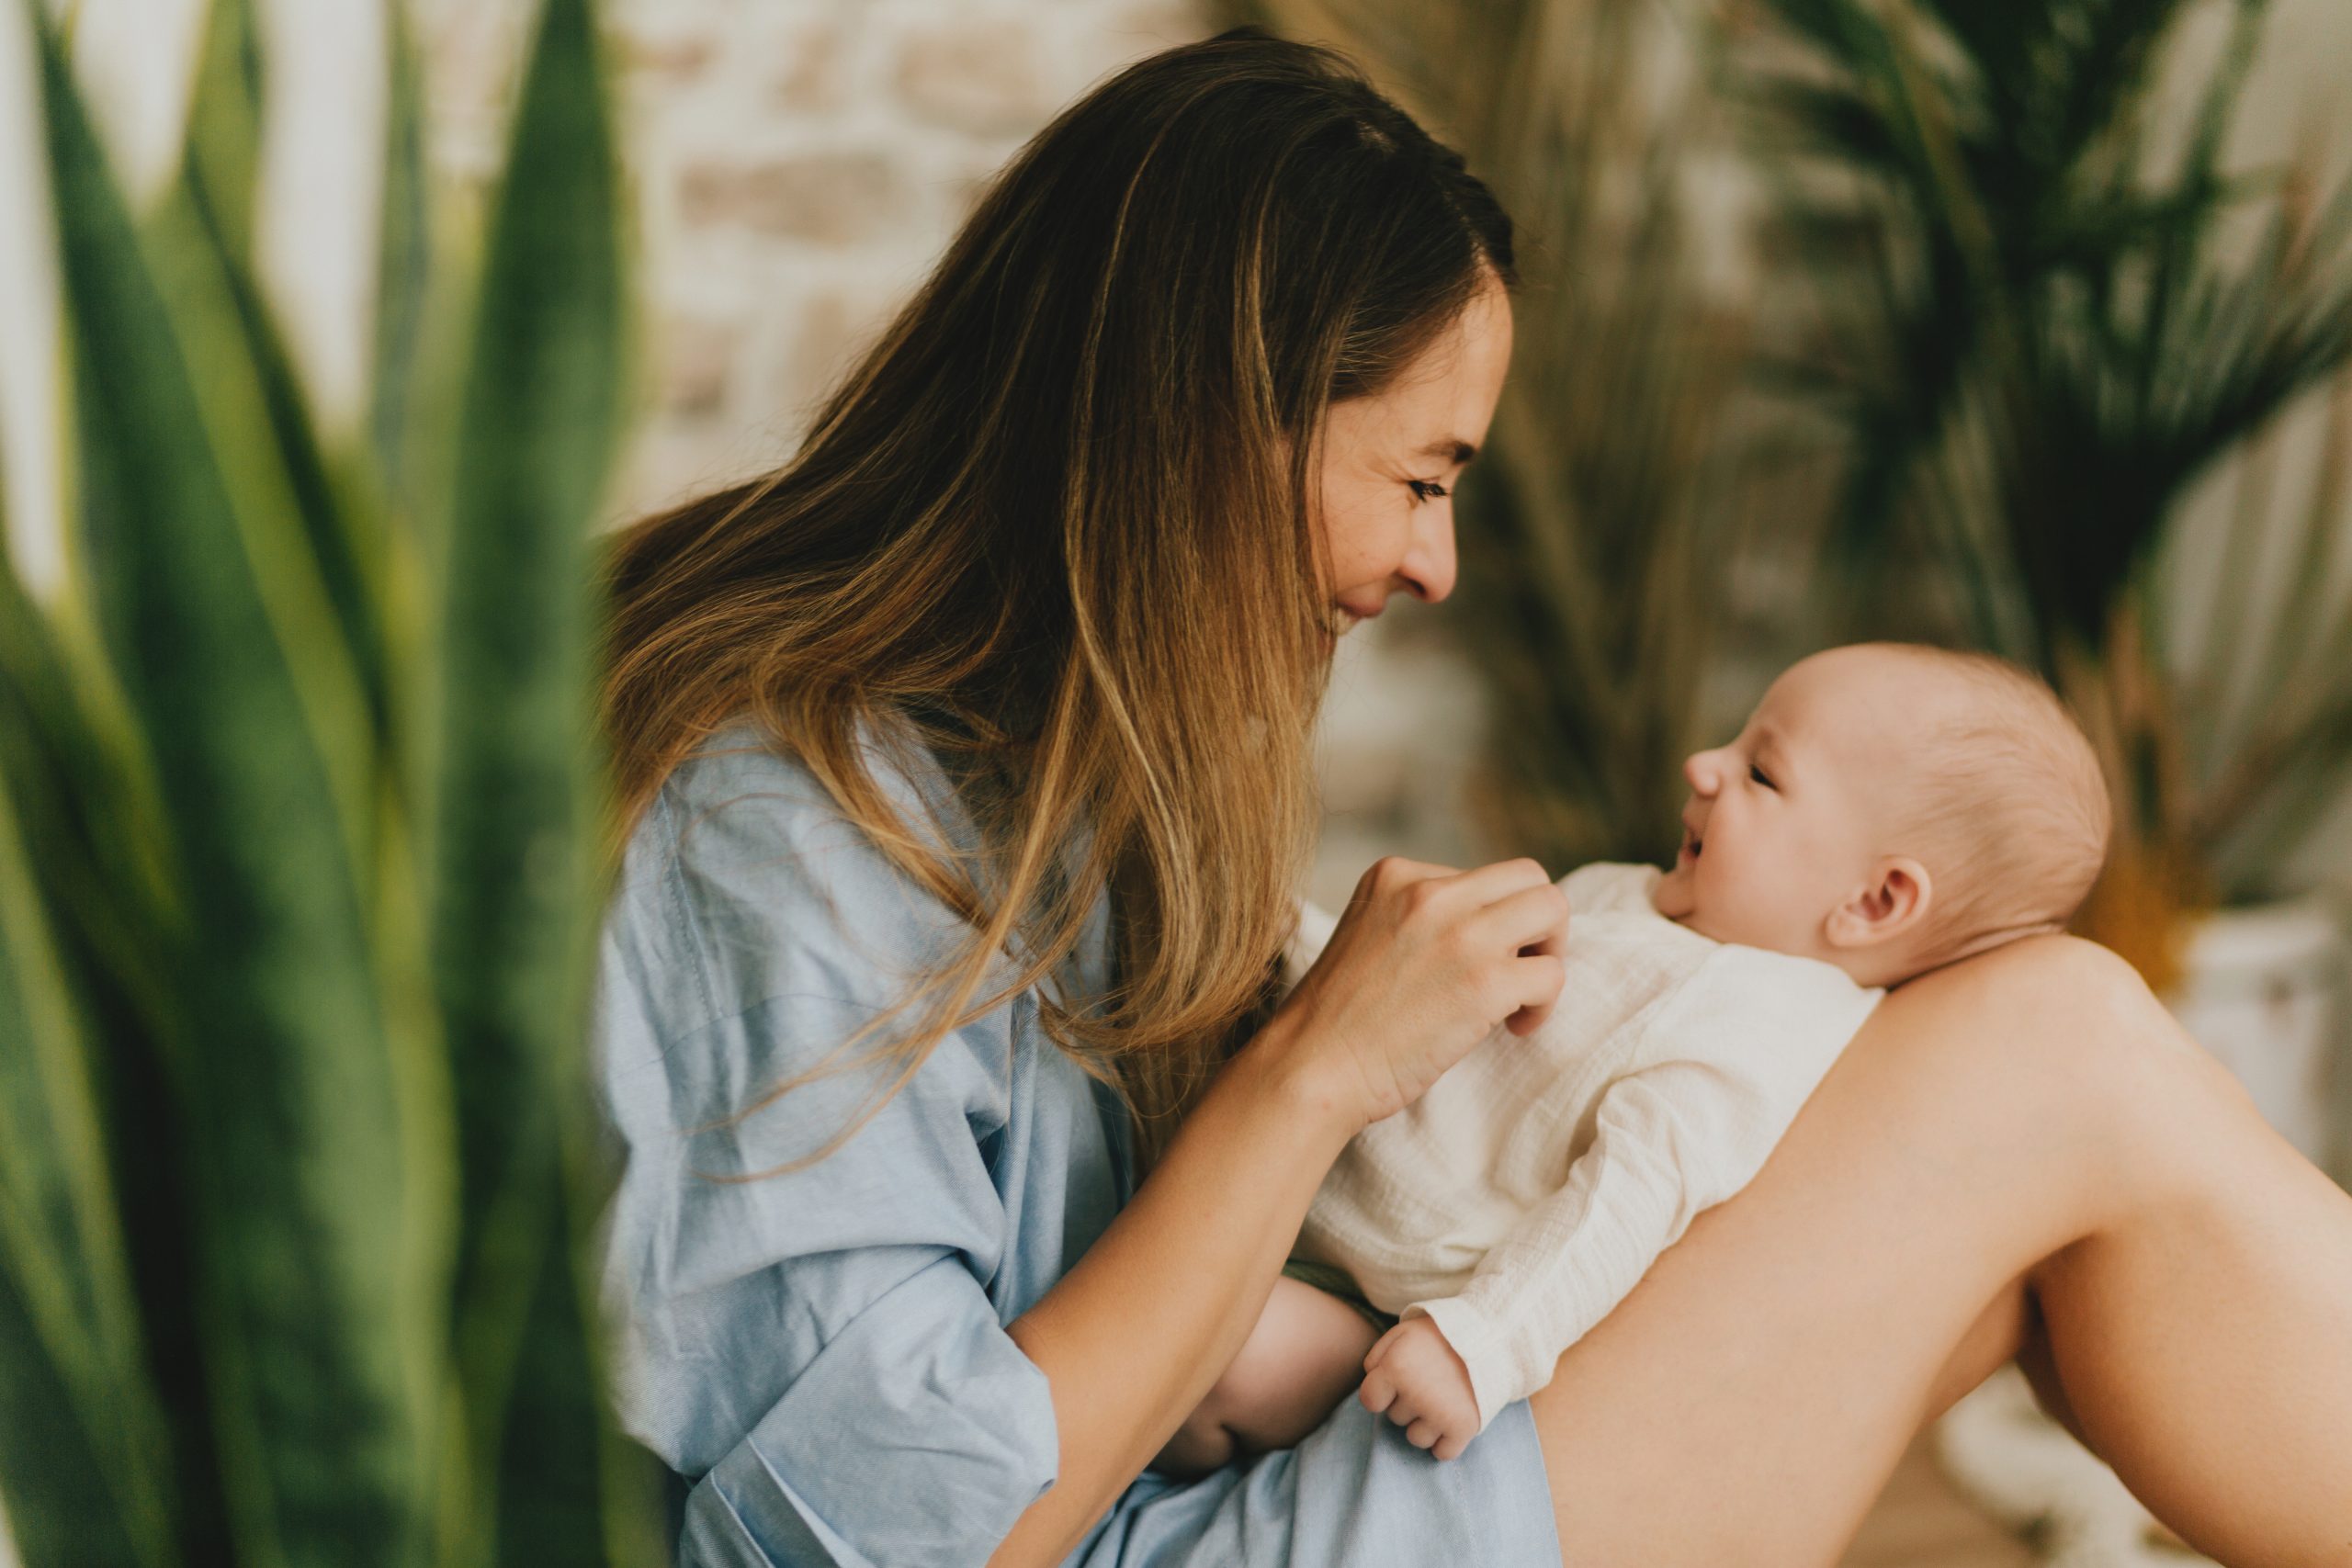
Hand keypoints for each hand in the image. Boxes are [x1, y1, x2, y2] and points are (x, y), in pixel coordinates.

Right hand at [1267, 857, 1569, 1130]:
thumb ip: (1419, 920)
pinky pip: (1552, 974)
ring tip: (1522, 997)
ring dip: (1549, 955)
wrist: (1310, 1067)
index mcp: (1395, 875)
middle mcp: (1430, 891)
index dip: (1489, 922)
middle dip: (1535, 925)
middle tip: (1517, 971)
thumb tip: (1490, 931)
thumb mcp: (1369, 935)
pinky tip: (1515, 1029)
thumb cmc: (1338, 1020)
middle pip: (1528, 877)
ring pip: (1553, 909)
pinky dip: (1544, 1005)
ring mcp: (1460, 933)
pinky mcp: (1484, 981)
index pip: (1480, 877)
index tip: (1471, 964)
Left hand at [1358, 1316, 1480, 1460]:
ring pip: (1416, 1438)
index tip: (1397, 1383)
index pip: (1370, 1401)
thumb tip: (1370, 1384)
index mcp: (1395, 1369)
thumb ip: (1377, 1356)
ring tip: (1443, 1399)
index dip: (1382, 1392)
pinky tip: (1453, 1419)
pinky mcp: (1463, 1428)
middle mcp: (1415, 1395)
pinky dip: (1447, 1442)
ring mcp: (1439, 1414)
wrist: (1491, 1336)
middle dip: (1408, 1403)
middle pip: (1395, 1418)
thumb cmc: (1442, 1335)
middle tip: (1430, 1382)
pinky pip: (1443, 1453)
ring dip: (1426, 1424)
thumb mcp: (1403, 1332)